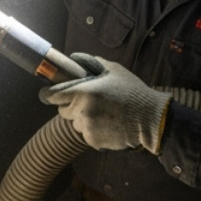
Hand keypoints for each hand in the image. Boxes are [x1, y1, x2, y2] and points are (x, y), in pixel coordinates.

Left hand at [38, 53, 171, 152]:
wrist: (150, 119)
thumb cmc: (132, 92)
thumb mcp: (113, 70)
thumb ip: (91, 62)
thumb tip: (73, 58)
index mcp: (83, 92)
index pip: (51, 96)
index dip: (49, 95)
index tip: (50, 95)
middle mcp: (81, 111)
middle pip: (62, 111)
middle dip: (71, 106)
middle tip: (89, 102)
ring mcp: (87, 128)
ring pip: (75, 123)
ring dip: (83, 119)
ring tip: (104, 113)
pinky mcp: (93, 141)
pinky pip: (86, 134)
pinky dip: (93, 130)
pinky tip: (109, 123)